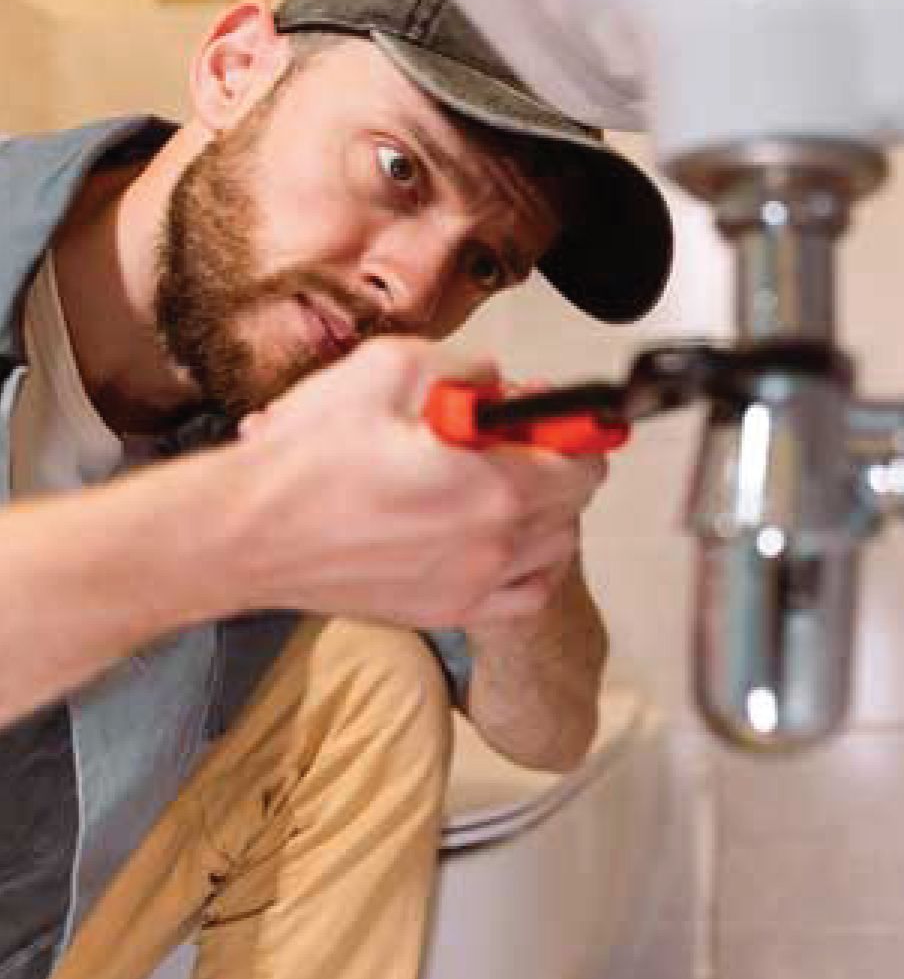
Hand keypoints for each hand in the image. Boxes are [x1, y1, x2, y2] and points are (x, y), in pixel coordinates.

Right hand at [231, 336, 606, 627]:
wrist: (246, 534)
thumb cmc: (306, 460)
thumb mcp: (389, 369)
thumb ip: (463, 367)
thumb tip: (495, 378)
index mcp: (492, 485)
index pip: (583, 460)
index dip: (575, 428)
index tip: (553, 412)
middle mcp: (494, 544)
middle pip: (574, 503)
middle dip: (556, 461)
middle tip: (515, 437)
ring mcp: (473, 585)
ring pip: (556, 549)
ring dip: (548, 512)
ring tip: (508, 484)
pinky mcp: (447, 611)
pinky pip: (525, 596)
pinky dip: (532, 566)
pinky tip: (504, 541)